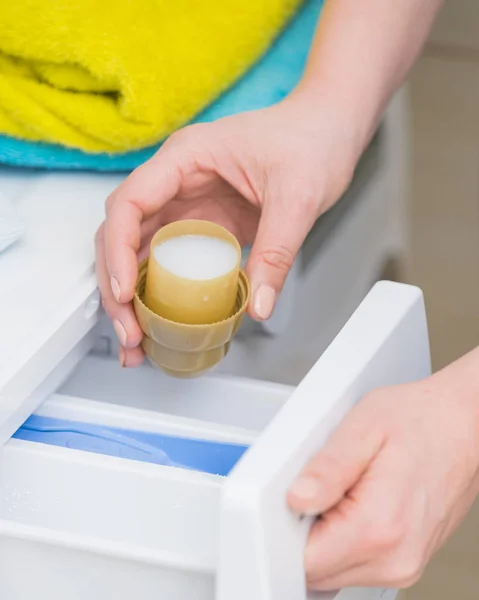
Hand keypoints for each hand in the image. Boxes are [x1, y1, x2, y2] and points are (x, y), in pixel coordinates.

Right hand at [95, 92, 361, 365]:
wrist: (327, 132)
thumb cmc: (310, 141)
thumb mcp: (297, 197)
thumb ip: (276, 252)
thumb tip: (258, 307)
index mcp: (187, 157)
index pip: (130, 202)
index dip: (119, 250)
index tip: (124, 291)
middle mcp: (176, 179)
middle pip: (123, 233)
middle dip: (117, 284)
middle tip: (130, 331)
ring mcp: (186, 202)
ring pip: (139, 250)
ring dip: (132, 294)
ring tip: (137, 339)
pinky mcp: (202, 223)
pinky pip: (168, 258)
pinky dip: (158, 290)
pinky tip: (159, 320)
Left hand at [287, 348, 478, 589]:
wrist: (463, 424)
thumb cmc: (420, 420)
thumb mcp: (363, 428)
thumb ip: (326, 468)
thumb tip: (295, 499)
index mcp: (378, 528)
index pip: (303, 562)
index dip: (283, 530)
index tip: (293, 498)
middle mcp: (393, 559)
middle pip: (315, 571)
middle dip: (302, 532)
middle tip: (318, 486)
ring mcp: (402, 566)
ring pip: (332, 571)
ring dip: (323, 536)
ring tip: (342, 489)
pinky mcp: (403, 562)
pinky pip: (352, 565)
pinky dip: (340, 540)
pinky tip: (352, 503)